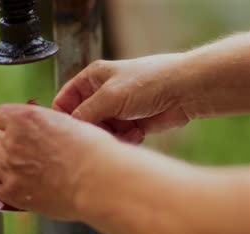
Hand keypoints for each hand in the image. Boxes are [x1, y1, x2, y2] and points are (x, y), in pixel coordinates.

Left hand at [0, 104, 115, 220]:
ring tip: (20, 172)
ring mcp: (9, 168)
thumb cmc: (91, 151)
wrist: (98, 179)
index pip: (0, 116)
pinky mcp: (13, 193)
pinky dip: (9, 190)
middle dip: (5, 145)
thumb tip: (38, 131)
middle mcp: (11, 141)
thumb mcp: (66, 123)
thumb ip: (43, 125)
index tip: (19, 131)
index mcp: (24, 118)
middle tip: (23, 153)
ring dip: (1, 167)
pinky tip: (26, 189)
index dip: (10, 124)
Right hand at [52, 54, 191, 142]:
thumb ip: (85, 113)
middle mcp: (102, 93)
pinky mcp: (131, 123)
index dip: (63, 116)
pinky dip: (125, 139)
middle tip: (101, 134)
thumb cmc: (148, 83)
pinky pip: (118, 138)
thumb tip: (69, 129)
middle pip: (83, 120)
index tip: (68, 133)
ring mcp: (117, 109)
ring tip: (124, 132)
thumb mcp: (109, 96)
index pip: (65, 99)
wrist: (185, 91)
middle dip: (92, 130)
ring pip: (100, 131)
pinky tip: (137, 134)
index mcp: (92, 78)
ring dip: (110, 136)